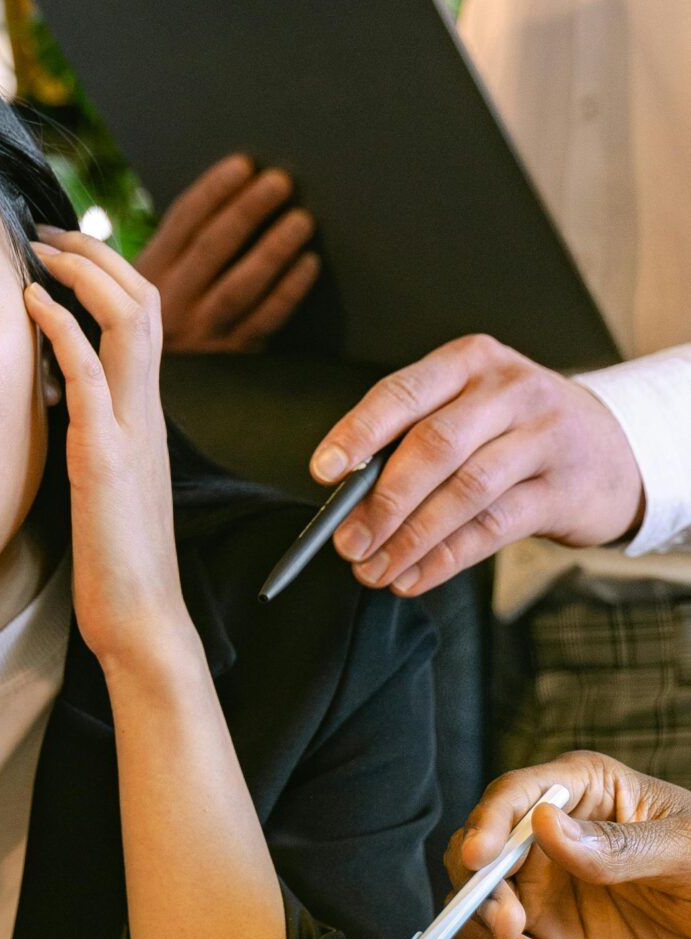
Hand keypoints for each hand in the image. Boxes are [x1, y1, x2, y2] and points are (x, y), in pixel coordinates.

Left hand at [25, 227, 187, 671]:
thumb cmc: (118, 563)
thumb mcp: (106, 484)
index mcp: (147, 416)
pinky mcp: (107, 458)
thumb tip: (63, 410)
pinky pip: (93, 374)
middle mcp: (148, 412)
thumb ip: (96, 440)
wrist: (142, 618)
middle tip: (50, 231)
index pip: (143, 320)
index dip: (109, 275)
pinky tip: (35, 301)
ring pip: (131, 322)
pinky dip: (66, 327)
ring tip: (43, 247)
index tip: (64, 253)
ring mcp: (132, 431)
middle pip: (145, 302)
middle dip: (99, 255)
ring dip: (86, 273)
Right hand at [138, 154, 318, 353]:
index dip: (213, 190)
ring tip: (302, 220)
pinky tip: (309, 264)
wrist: (139, 383)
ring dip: (273, 249)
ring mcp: (201, 333)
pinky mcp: (230, 358)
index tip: (244, 164)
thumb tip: (238, 185)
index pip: (182, 222)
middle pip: (211, 249)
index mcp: (148, 273)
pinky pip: (263, 320)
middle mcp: (171, 303)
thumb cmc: (162, 316)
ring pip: (239, 286)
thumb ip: (183, 243)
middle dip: (247, 211)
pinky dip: (288, 291)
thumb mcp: (153, 278)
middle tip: (281, 182)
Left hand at [309, 336, 643, 595]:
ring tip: (374, 569)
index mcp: (470, 361)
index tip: (325, 472)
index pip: (404, 392)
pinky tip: (413, 577)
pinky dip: (446, 558)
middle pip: (435, 446)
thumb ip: (413, 439)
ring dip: (411, 538)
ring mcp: (543, 438)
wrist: (613, 448)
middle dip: (383, 501)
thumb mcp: (470, 410)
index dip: (359, 433)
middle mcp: (510, 391)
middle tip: (347, 543)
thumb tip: (347, 498)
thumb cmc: (516, 429)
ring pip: (465, 491)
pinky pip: (495, 527)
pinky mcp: (564, 490)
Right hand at [450, 753, 690, 938]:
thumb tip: (543, 825)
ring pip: (482, 926)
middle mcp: (549, 848)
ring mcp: (547, 903)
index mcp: (582, 797)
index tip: (478, 859)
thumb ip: (619, 845)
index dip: (486, 825)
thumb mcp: (688, 851)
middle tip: (513, 930)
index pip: (512, 799)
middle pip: (476, 865)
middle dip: (483, 901)